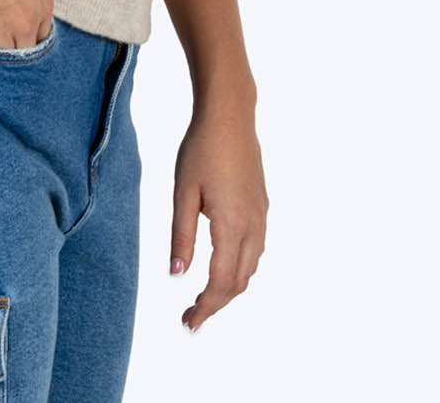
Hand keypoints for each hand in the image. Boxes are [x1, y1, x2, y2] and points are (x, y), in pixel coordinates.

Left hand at [169, 105, 267, 331]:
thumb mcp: (183, 192)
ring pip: (251, 268)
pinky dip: (240, 268)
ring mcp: (261, 216)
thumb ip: (181, 235)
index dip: (206, 307)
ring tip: (203, 296)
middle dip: (216, 303)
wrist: (230, 116)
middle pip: (239, 282)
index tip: (188, 323)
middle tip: (190, 315)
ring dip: (230, 287)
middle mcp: (253, 225)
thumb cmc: (201, 149)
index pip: (222, 282)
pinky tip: (222, 265)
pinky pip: (255, 249)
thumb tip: (177, 274)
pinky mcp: (262, 206)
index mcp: (232, 225)